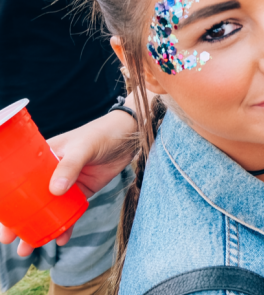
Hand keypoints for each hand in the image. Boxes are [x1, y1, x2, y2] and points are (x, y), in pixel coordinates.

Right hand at [0, 111, 136, 255]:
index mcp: (41, 159)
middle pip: (30, 200)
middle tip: (10, 241)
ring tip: (29, 249)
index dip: (8, 202)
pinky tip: (62, 238)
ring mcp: (66, 184)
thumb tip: (54, 191)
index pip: (18, 182)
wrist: (128, 136)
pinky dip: (65, 225)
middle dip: (19, 222)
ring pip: (48, 210)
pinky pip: (70, 212)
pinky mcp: (82, 192)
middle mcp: (50, 173)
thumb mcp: (82, 148)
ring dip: (40, 228)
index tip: (1, 221)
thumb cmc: (100, 135)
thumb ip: (69, 166)